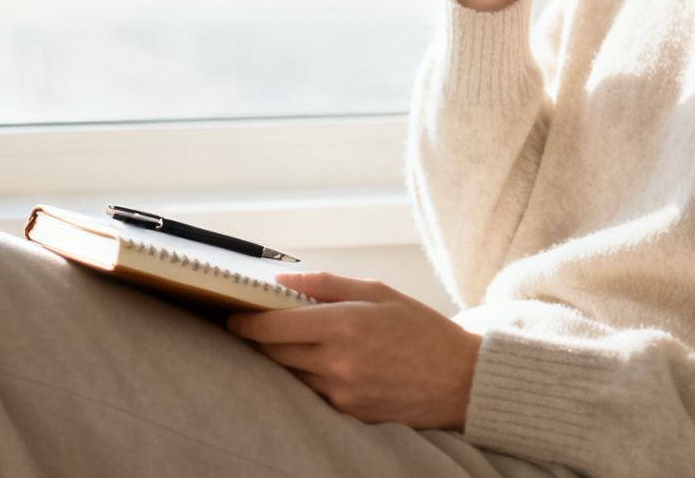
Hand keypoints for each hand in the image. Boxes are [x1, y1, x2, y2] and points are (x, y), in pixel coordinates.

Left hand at [226, 272, 482, 429]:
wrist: (460, 381)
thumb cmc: (423, 330)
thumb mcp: (380, 292)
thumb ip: (327, 285)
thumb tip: (283, 281)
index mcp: (345, 325)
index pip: (275, 327)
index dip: (247, 323)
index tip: (233, 317)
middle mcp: (338, 362)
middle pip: (275, 354)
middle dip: (259, 340)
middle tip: (252, 327)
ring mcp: (342, 393)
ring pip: (291, 375)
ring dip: (284, 360)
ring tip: (288, 344)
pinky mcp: (349, 413)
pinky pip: (313, 394)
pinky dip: (308, 378)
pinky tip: (318, 365)